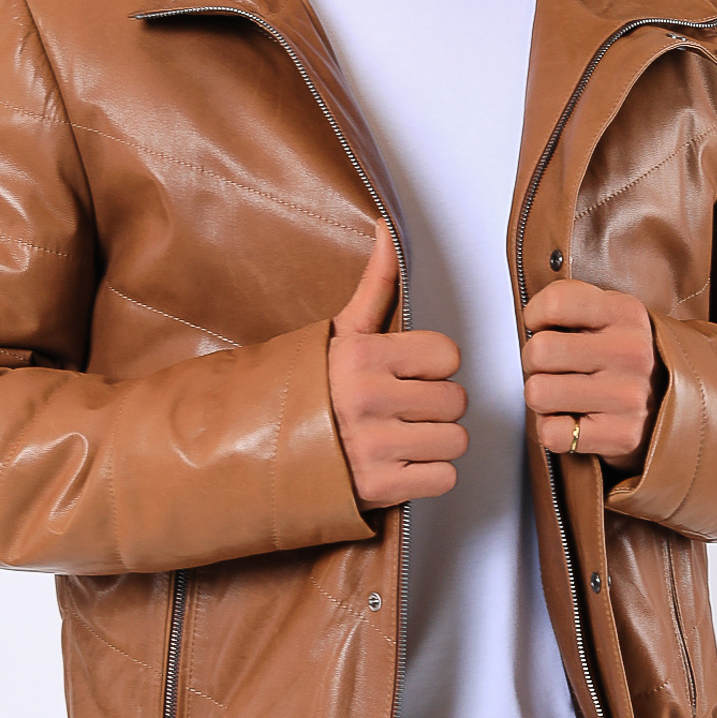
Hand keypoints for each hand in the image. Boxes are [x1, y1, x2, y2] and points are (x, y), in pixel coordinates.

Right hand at [329, 223, 468, 509]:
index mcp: (364, 356)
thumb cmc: (311, 388)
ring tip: (402, 436)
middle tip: (404, 408)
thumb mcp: (341, 333)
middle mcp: (370, 400)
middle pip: (456, 400)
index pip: (448, 355)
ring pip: (455, 440)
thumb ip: (377, 283)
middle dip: (435, 405)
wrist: (259, 449)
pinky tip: (401, 463)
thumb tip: (388, 228)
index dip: (433, 366)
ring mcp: (374, 447)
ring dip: (435, 442)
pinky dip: (429, 475)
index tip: (407, 373)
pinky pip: (443, 477)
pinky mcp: (379, 489)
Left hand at [521, 280, 663, 471]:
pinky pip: (552, 433)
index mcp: (626, 313)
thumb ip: (569, 303)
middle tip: (554, 367)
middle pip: (538, 351)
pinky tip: (572, 420)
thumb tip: (530, 318)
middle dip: (534, 362)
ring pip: (538, 393)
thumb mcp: (607, 313)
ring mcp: (629, 397)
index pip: (554, 303)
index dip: (536, 317)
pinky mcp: (622, 436)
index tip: (546, 327)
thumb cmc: (619, 355)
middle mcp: (631, 353)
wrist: (668, 403)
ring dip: (542, 398)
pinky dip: (553, 430)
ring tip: (563, 394)